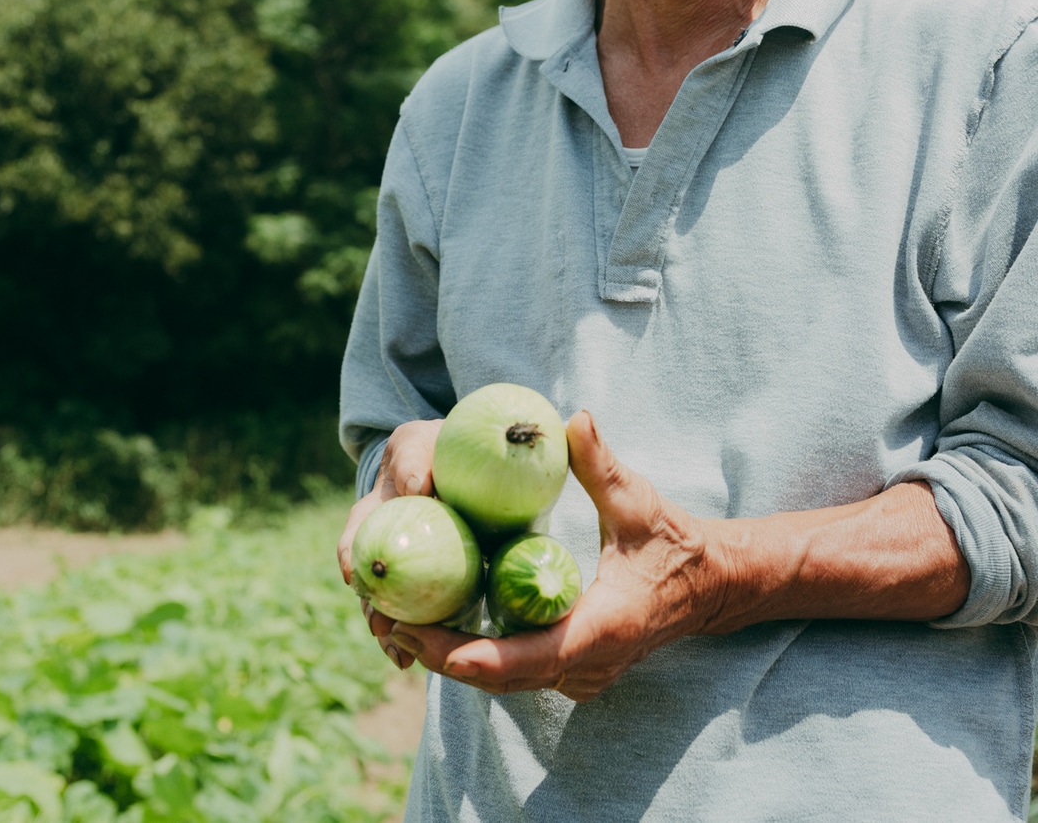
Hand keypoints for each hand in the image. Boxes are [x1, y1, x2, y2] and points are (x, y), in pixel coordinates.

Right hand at [337, 418, 443, 670]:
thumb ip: (414, 458)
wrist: (465, 466)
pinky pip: (427, 616)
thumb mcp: (418, 443)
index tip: (353, 578)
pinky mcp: (436, 590)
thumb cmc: (431, 448)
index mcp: (372, 516)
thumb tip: (417, 488)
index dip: (349, 560)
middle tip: (384, 629)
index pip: (352, 540)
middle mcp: (383, 550)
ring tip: (403, 657)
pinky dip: (423, 638)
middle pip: (370, 587)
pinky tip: (421, 659)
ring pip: (394, 608)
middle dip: (373, 612)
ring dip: (395, 633)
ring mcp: (408, 574)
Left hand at [386, 410, 718, 701]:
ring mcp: (581, 675)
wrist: (710, 587)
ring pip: (506, 679)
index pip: (534, 656)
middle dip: (444, 655)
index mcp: (602, 627)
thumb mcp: (639, 500)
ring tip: (396, 623)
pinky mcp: (574, 671)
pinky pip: (517, 671)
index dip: (480, 657)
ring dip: (453, 658)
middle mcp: (588, 665)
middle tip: (388, 620)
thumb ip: (603, 464)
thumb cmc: (673, 541)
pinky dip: (477, 655)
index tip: (432, 644)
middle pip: (505, 676)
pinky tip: (437, 626)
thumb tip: (574, 418)